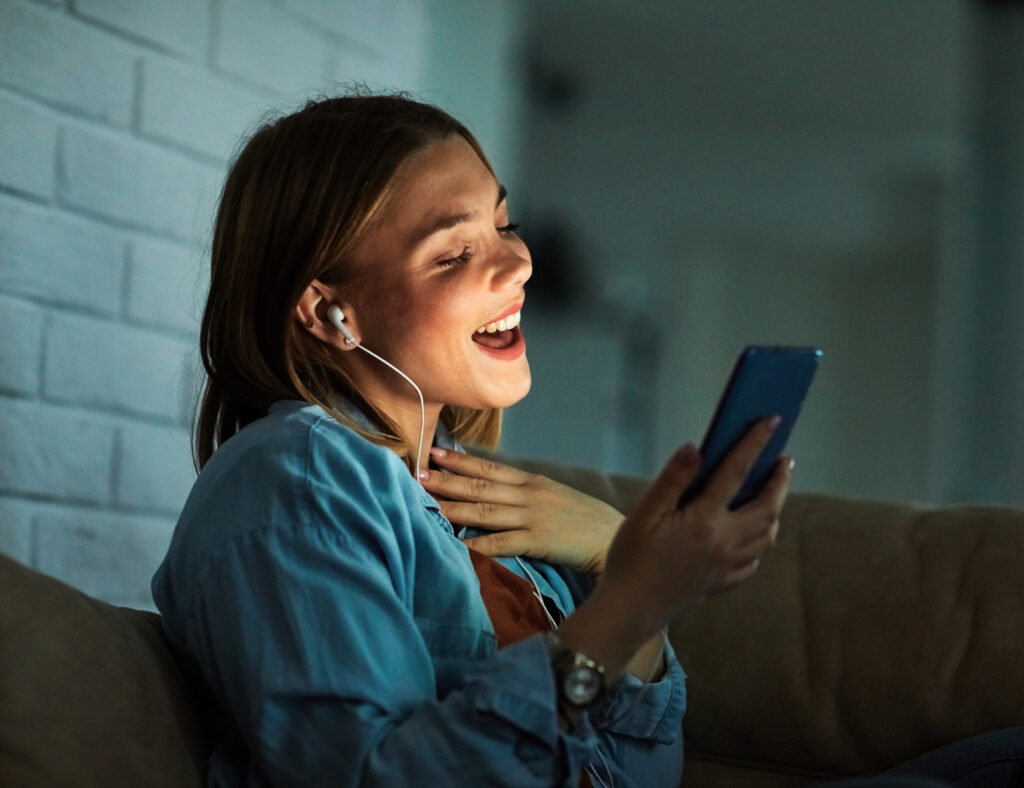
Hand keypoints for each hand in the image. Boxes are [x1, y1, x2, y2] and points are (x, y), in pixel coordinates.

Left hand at [418, 449, 623, 575]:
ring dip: (452, 507)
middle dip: (447, 480)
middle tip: (417, 474)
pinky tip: (455, 545)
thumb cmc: (585, 521)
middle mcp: (529, 494)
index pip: (489, 468)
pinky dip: (475, 545)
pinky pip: (499, 543)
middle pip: (480, 486)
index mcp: (532, 482)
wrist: (615, 537)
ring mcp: (532, 516)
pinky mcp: (537, 540)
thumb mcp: (556, 497)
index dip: (460, 461)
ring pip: (484, 510)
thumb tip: (498, 492)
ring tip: (427, 503)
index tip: (434, 453)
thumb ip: (527, 493)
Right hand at [591, 417, 792, 643]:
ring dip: (775, 512)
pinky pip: (752, 563)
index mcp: (705, 520)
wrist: (629, 610)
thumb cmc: (631, 558)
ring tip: (772, 495)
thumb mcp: (644, 513)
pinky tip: (752, 537)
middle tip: (784, 462)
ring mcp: (727, 566)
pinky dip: (758, 544)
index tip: (771, 421)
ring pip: (766, 537)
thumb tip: (696, 448)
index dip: (754, 444)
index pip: (736, 473)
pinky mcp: (721, 584)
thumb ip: (673, 480)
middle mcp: (725, 542)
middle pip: (767, 508)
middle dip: (779, 482)